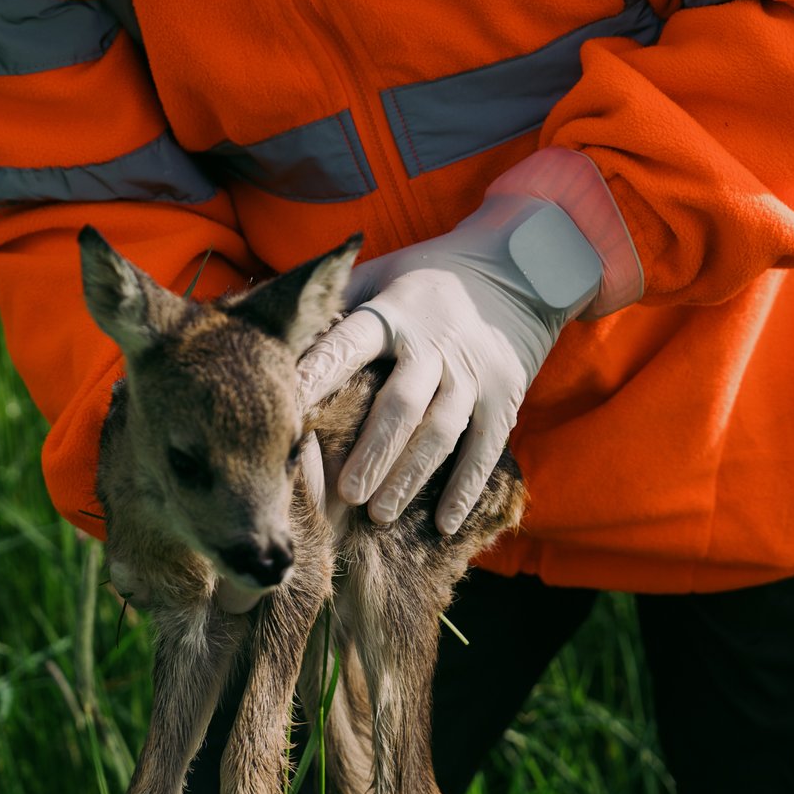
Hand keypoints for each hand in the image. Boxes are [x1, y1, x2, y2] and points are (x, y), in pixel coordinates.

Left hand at [298, 189, 605, 534]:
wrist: (518, 269)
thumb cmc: (426, 283)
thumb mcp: (381, 275)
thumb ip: (335, 304)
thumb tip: (275, 329)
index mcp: (394, 311)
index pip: (351, 343)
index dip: (321, 374)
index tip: (290, 409)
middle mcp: (435, 341)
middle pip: (402, 401)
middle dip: (373, 451)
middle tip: (344, 494)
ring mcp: (474, 370)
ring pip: (442, 430)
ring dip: (410, 476)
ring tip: (379, 515)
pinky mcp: (506, 394)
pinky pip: (486, 447)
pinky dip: (465, 487)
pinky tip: (442, 524)